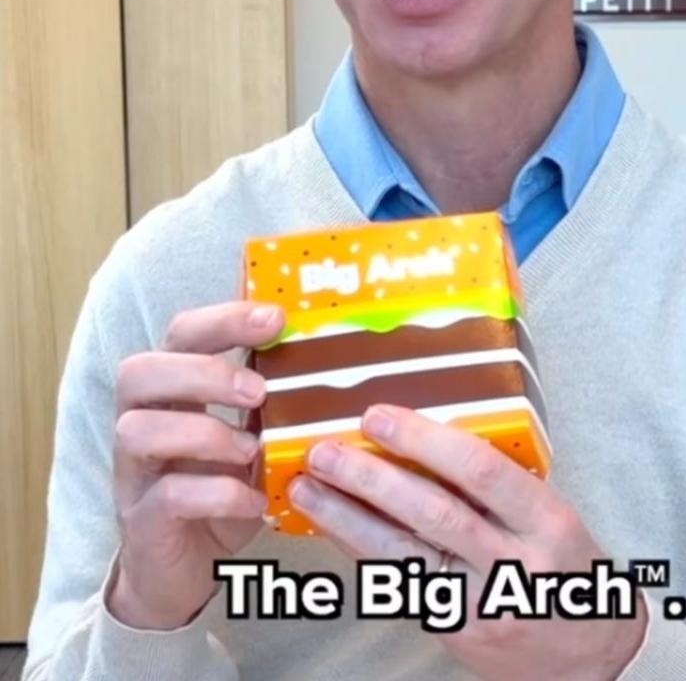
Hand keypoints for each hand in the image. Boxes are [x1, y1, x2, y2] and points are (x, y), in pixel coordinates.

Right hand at [109, 302, 278, 629]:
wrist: (187, 570)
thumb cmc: (226, 490)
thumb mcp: (258, 440)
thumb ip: (279, 403)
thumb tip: (348, 363)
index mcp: (175, 394)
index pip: (180, 335)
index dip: (222, 319)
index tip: (275, 317)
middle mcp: (143, 424)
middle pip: (139, 372)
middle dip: (203, 371)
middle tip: (259, 390)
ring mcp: (136, 473)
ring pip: (136, 430)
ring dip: (204, 433)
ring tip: (253, 449)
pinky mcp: (143, 520)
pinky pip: (167, 496)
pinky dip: (218, 494)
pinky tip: (255, 502)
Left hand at [290, 406, 644, 679]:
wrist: (587, 655)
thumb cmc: (570, 573)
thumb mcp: (558, 520)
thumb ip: (506, 487)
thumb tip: (432, 441)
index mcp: (547, 522)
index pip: (483, 472)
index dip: (426, 442)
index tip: (381, 417)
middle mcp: (513, 563)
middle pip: (434, 513)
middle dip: (372, 478)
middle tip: (327, 450)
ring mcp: (479, 601)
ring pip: (404, 554)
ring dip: (348, 517)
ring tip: (309, 487)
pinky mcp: (452, 627)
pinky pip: (398, 583)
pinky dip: (361, 552)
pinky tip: (332, 528)